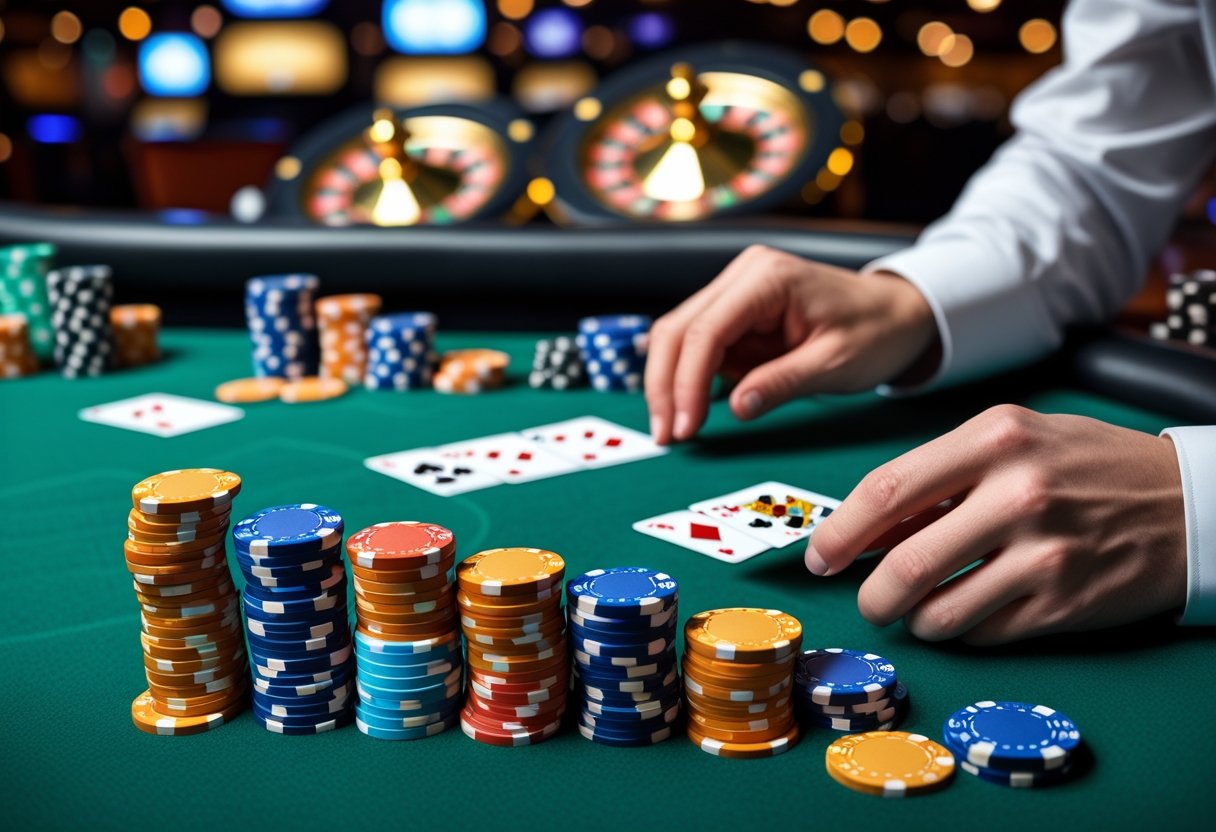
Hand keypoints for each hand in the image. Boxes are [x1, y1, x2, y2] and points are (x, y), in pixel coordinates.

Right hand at [644, 245, 936, 444]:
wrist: (897, 313)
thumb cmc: (874, 332)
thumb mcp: (835, 364)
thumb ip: (782, 383)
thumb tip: (734, 408)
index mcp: (767, 278)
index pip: (707, 330)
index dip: (687, 382)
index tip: (685, 428)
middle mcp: (742, 275)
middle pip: (678, 329)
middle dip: (665, 386)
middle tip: (666, 436)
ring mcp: (735, 290)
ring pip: (678, 336)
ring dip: (671, 384)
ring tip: (676, 430)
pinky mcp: (735, 310)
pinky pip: (698, 345)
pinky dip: (690, 379)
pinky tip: (694, 410)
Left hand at [806, 405, 1187, 644]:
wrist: (1188, 502)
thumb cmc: (1084, 465)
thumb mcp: (1014, 440)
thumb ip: (941, 476)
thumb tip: (867, 528)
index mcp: (995, 438)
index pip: (888, 488)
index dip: (840, 530)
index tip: (820, 556)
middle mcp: (1019, 493)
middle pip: (905, 563)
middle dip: (870, 594)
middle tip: (867, 601)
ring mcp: (1045, 553)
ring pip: (939, 611)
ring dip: (915, 619)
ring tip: (921, 608)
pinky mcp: (1065, 603)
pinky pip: (981, 633)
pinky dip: (962, 630)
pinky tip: (973, 611)